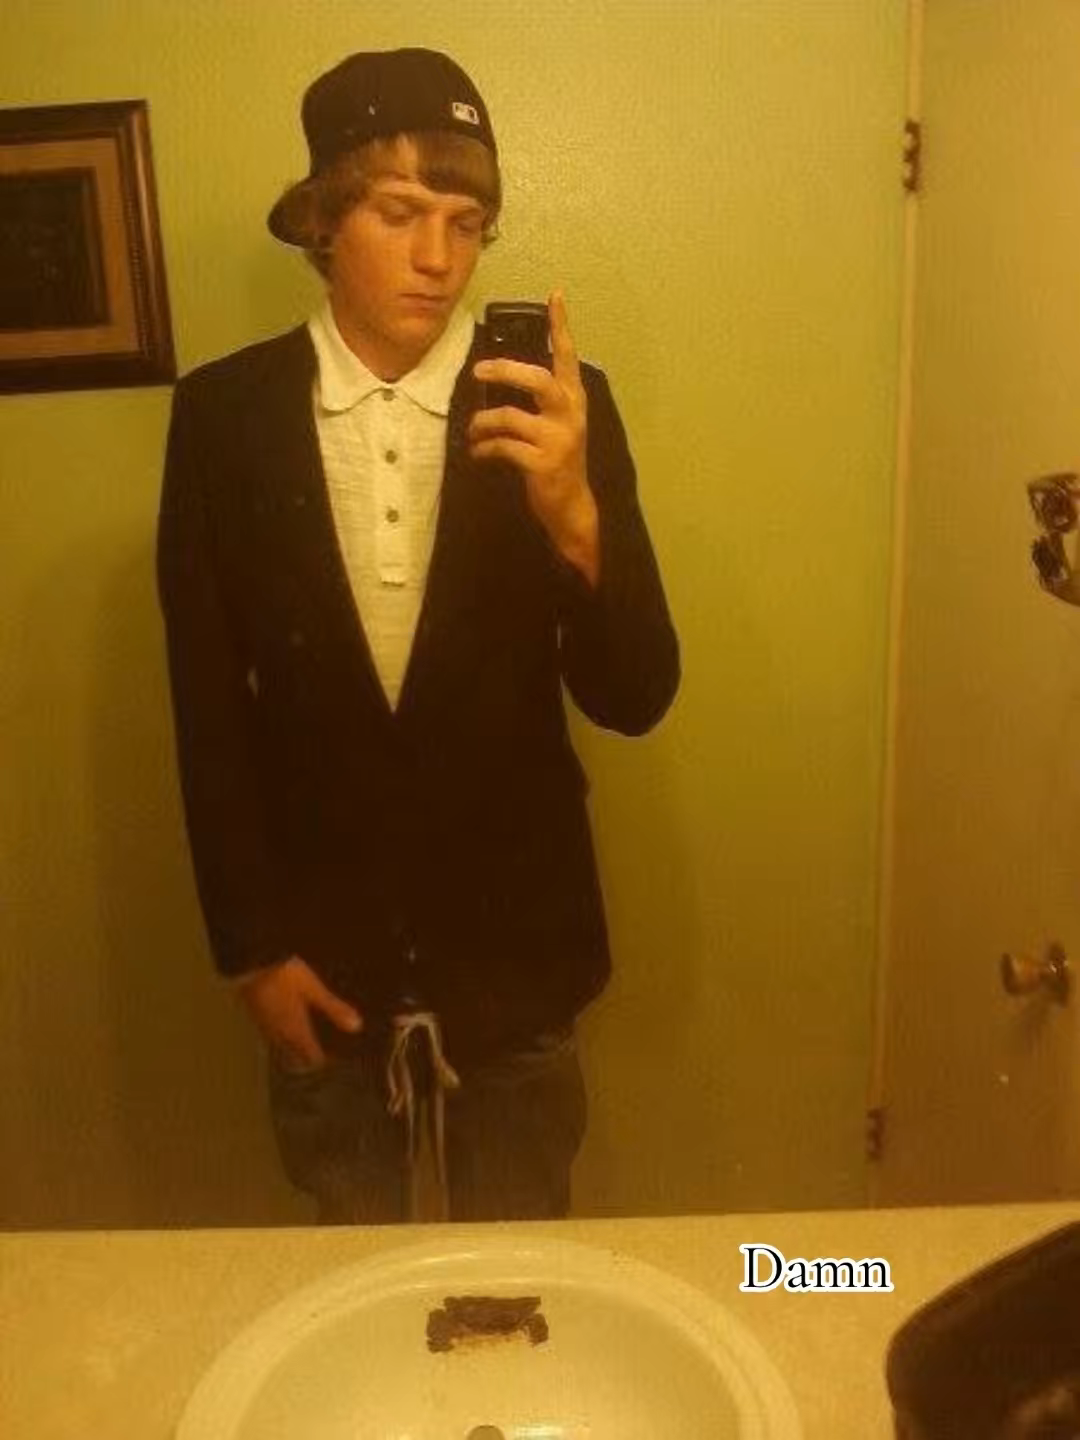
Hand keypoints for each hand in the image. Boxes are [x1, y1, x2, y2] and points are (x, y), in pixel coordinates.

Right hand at [233, 955, 361, 1071]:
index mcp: (295, 1030)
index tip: (331, 1063)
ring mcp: (264, 1024)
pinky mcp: (254, 1013)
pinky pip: (269, 1033)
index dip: (320, 1061)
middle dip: (304, 1059)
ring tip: (303, 1047)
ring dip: (291, 1049)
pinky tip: (283, 1026)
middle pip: (292, 1055)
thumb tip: (357, 1027)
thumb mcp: (314, 989)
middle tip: (316, 1060)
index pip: (309, 1056)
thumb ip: (334, 1008)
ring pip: (279, 1045)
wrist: (251, 961)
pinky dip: (280, 1035)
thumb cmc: (286, 974)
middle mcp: (279, 1033)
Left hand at [469, 290, 598, 585]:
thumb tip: (500, 373)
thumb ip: (541, 398)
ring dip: (483, 423)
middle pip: (537, 380)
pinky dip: (484, 448)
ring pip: (510, 417)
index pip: (568, 356)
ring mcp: (558, 440)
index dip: (561, 325)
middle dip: (505, 371)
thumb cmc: (557, 458)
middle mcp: (570, 414)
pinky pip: (503, 447)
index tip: (554, 295)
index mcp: (574, 399)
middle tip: (478, 371)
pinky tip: (478, 452)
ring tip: (473, 431)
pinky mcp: (543, 464)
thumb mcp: (556, 423)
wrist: (570, 505)